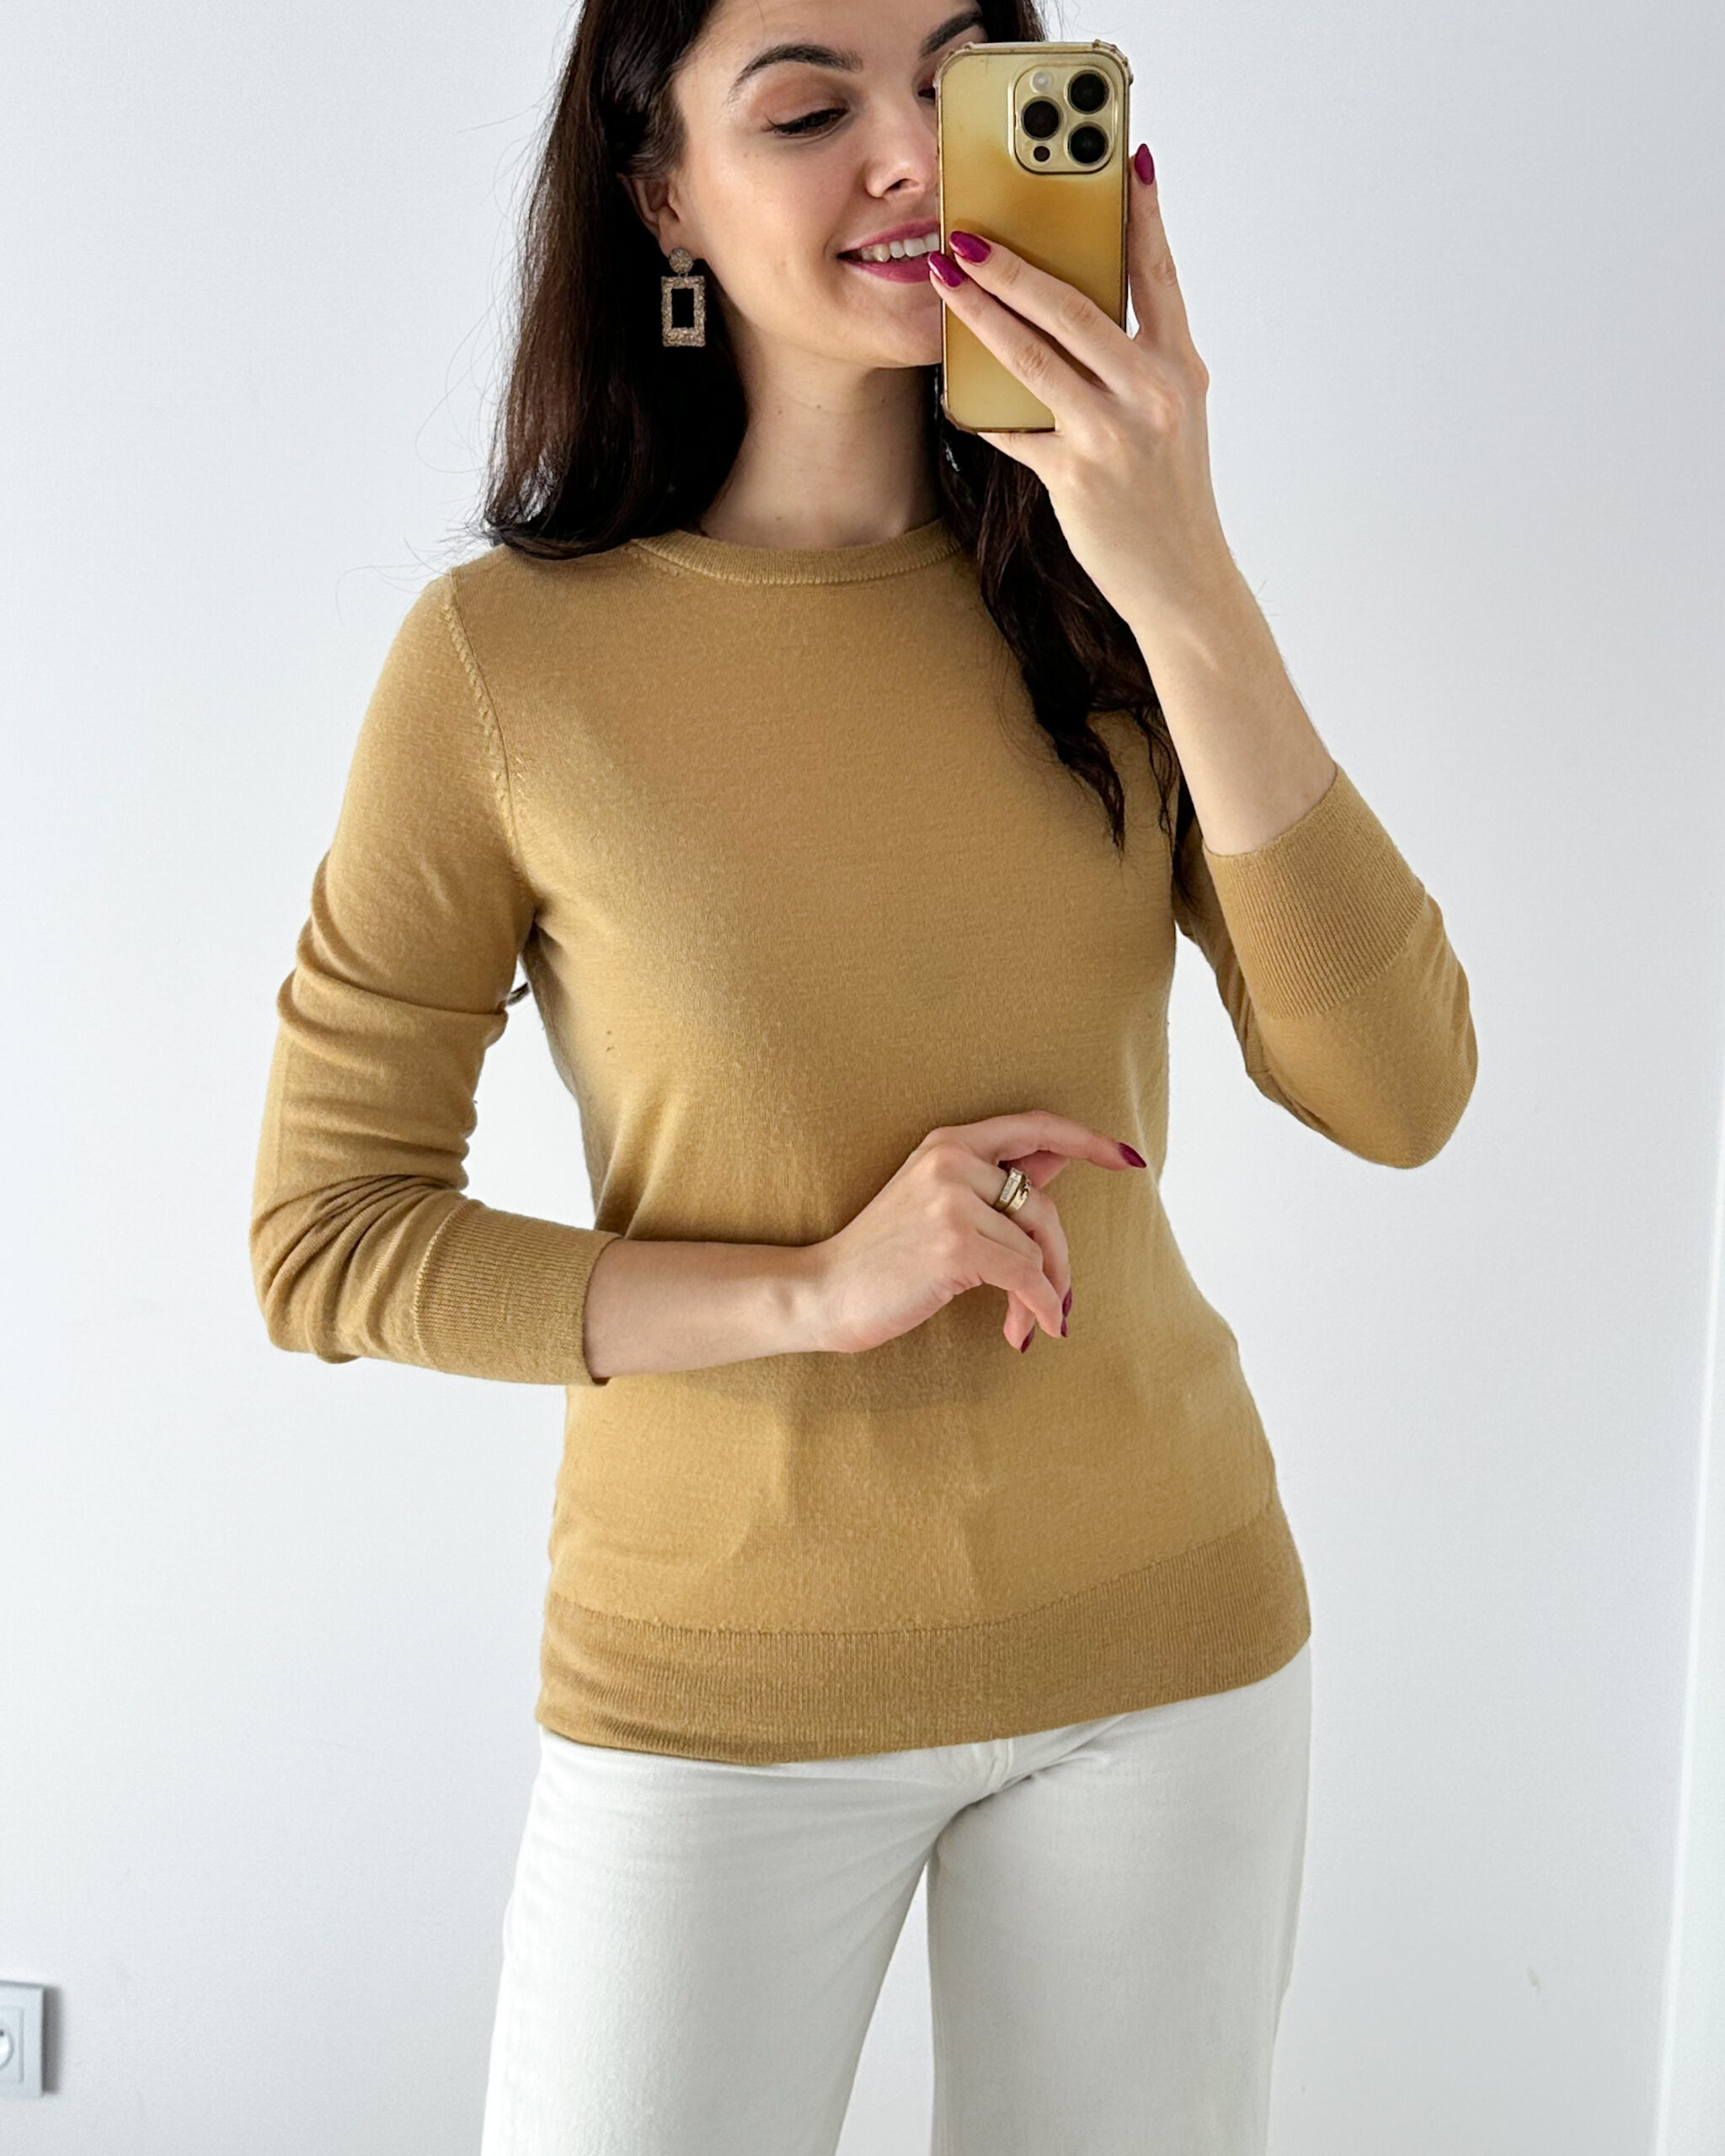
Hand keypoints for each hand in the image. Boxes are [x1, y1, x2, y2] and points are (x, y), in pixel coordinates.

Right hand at [809, 1110, 1146, 1356]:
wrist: (823, 1290)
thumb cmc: (884, 1256)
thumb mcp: (935, 1201)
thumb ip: (996, 1183)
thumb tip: (1059, 1164)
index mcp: (950, 1141)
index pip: (1035, 1127)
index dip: (1087, 1140)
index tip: (1128, 1158)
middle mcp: (953, 1160)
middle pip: (1044, 1207)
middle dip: (1058, 1261)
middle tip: (1057, 1301)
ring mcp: (953, 1200)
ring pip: (1035, 1248)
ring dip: (1040, 1296)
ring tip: (1024, 1325)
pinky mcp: (956, 1245)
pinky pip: (1026, 1278)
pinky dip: (1039, 1309)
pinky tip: (1031, 1332)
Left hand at [927, 145, 1239, 643]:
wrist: (1183, 582)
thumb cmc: (1169, 496)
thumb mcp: (1171, 418)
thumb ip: (1135, 364)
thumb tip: (1080, 314)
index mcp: (1179, 368)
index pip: (1158, 274)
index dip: (1142, 215)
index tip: (1125, 159)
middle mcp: (1151, 392)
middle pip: (1074, 306)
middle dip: (1013, 263)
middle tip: (968, 231)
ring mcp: (1113, 434)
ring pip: (1033, 356)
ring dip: (981, 312)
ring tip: (945, 277)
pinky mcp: (1077, 475)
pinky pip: (1016, 429)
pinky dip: (983, 408)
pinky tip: (953, 388)